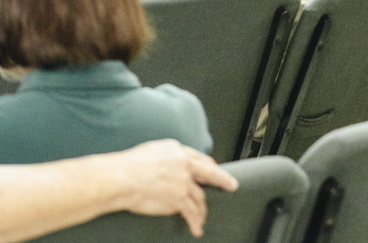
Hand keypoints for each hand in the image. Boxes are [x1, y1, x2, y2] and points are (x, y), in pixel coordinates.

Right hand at [115, 141, 237, 236]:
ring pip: (199, 197)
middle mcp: (185, 165)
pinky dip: (195, 221)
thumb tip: (167, 163)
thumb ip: (166, 157)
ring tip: (203, 218)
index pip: (198, 159)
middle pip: (209, 173)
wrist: (122, 177)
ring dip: (203, 209)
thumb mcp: (153, 151)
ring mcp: (183, 183)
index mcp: (178, 151)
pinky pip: (191, 212)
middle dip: (222, 180)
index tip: (213, 170)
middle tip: (231, 185)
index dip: (207, 166)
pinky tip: (197, 228)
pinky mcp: (178, 199)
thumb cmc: (129, 165)